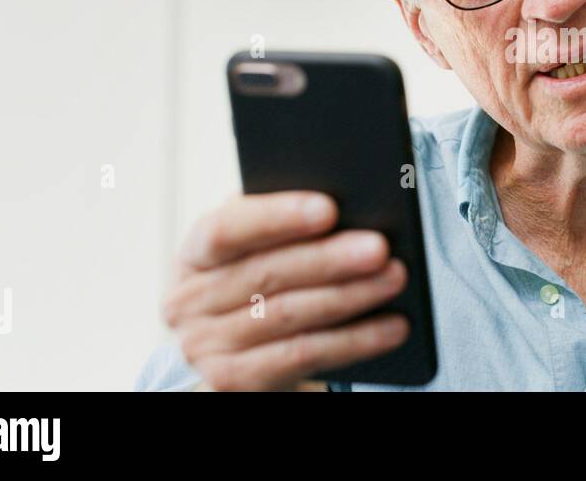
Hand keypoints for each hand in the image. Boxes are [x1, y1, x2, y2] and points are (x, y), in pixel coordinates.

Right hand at [162, 191, 410, 389]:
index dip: (277, 217)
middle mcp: (189, 303)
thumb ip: (281, 225)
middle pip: (266, 275)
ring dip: (350, 297)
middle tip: (380, 246)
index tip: (329, 208)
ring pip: (289, 316)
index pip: (225, 230)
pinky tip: (392, 327)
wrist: (235, 351)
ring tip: (395, 278)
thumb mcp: (256, 248)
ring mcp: (207, 348)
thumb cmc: (258, 281)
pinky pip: (303, 357)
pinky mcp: (235, 382)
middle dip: (329, 259)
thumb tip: (347, 204)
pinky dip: (353, 341)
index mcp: (194, 255)